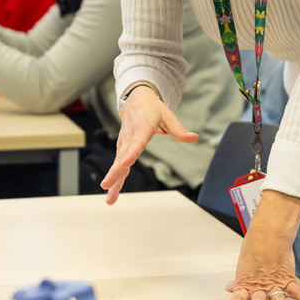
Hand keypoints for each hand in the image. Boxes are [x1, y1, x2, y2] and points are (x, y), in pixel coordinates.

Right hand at [101, 86, 197, 203]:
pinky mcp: (122, 148)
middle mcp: (130, 137)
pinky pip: (118, 165)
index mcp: (142, 128)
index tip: (126, 163)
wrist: (134, 100)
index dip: (131, 153)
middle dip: (114, 172)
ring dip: (113, 180)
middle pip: (121, 157)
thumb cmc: (153, 109)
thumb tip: (194, 138)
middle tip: (106, 185)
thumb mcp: (168, 116)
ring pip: (117, 164)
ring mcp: (124, 144)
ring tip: (109, 199)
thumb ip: (179, 130)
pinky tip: (112, 193)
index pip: (137, 142)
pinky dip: (115, 179)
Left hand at [225, 190, 299, 299]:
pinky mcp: (288, 279)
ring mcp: (275, 284)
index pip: (239, 297)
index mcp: (247, 284)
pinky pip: (298, 292)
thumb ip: (240, 281)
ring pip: (278, 297)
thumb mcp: (243, 268)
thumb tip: (230, 287)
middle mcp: (261, 286)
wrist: (269, 234)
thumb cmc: (254, 251)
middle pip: (259, 299)